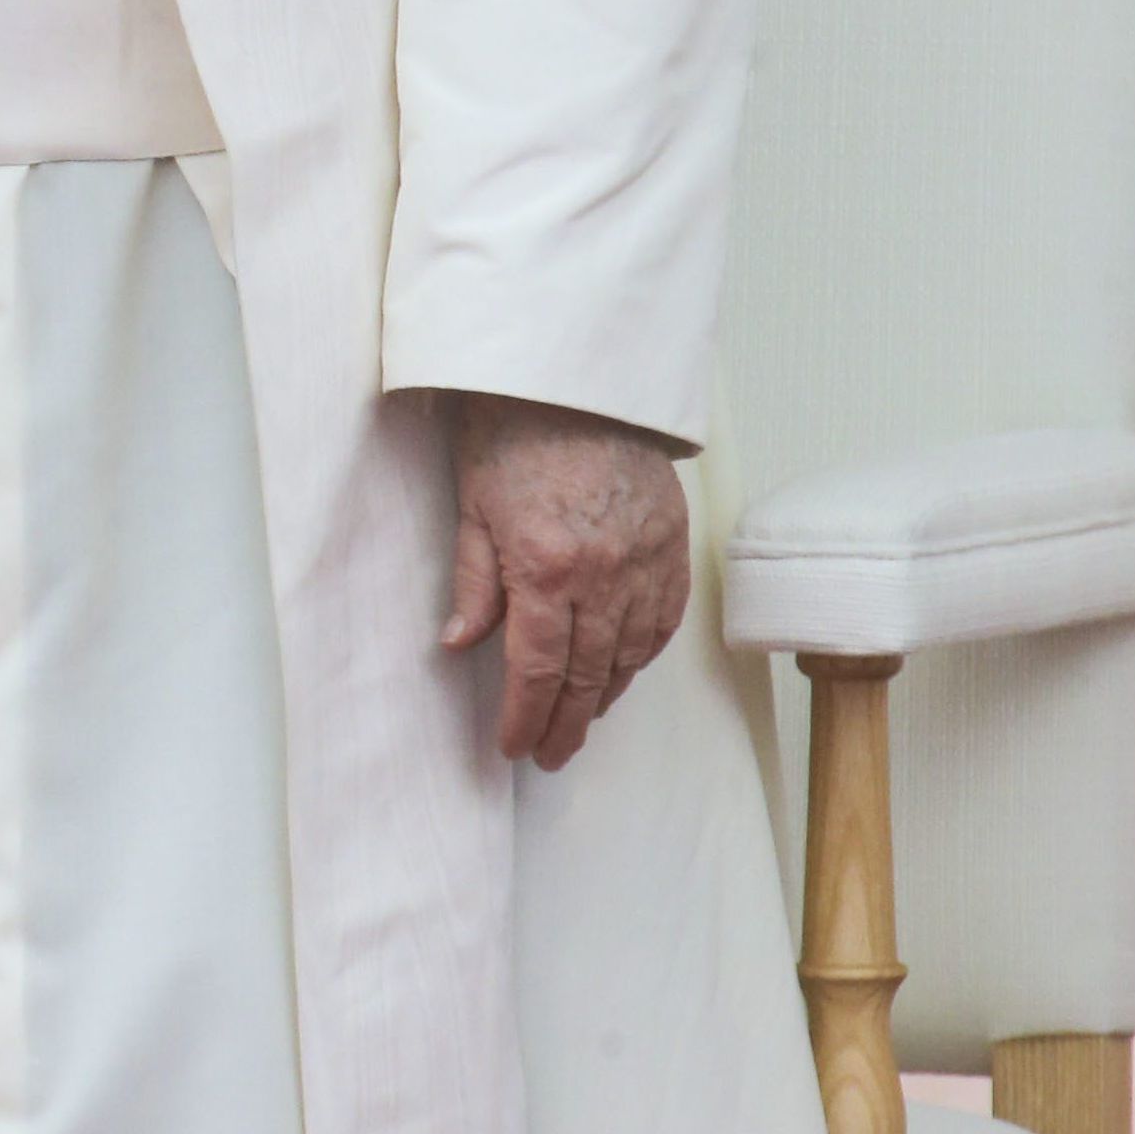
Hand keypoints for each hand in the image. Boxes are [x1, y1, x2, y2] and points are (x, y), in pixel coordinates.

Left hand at [440, 395, 690, 772]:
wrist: (575, 378)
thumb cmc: (512, 433)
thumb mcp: (473, 507)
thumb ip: (474, 582)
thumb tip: (460, 644)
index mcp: (545, 567)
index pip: (538, 668)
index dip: (526, 716)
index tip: (514, 747)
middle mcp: (604, 574)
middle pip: (588, 674)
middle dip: (566, 723)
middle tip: (550, 755)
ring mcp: (646, 561)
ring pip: (631, 654)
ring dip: (605, 695)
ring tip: (581, 721)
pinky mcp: (674, 544)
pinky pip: (664, 620)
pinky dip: (642, 655)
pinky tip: (622, 672)